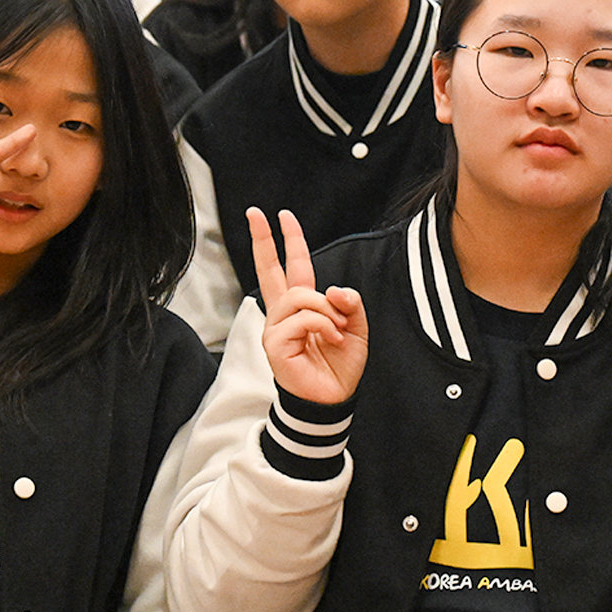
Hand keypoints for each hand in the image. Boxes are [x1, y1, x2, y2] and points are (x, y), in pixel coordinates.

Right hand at [249, 207, 366, 405]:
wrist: (334, 399)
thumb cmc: (340, 366)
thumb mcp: (356, 327)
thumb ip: (349, 304)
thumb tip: (335, 290)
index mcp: (302, 306)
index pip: (292, 266)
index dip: (288, 240)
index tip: (281, 215)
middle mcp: (284, 314)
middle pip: (269, 269)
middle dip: (262, 239)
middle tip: (255, 212)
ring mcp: (276, 328)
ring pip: (300, 297)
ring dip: (327, 310)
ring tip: (338, 330)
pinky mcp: (275, 343)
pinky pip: (303, 319)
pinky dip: (324, 326)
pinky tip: (330, 340)